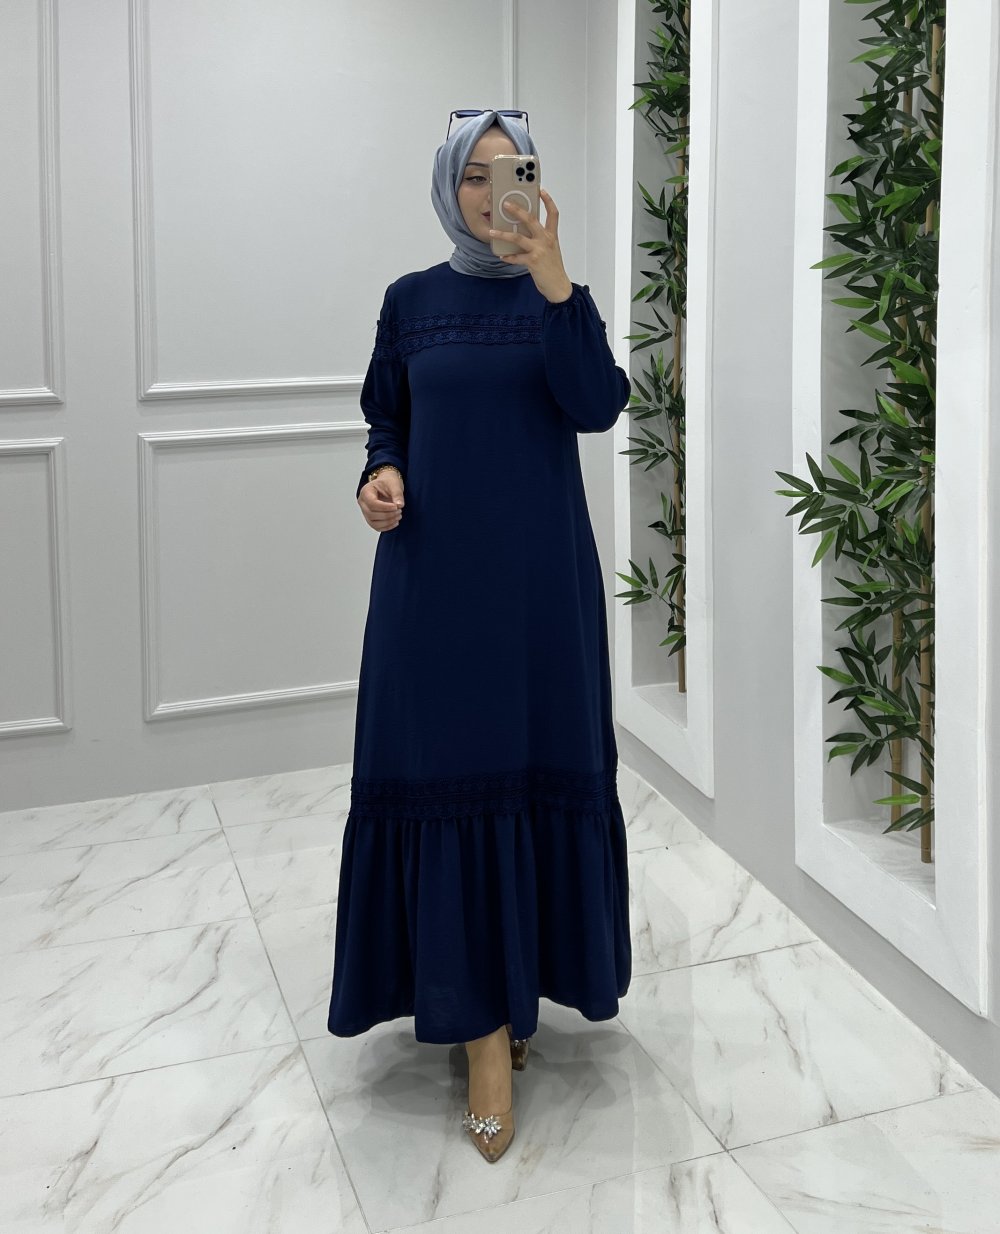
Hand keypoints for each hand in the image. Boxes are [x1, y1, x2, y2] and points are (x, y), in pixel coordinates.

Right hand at [358, 470, 403, 531]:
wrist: (387, 484)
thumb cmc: (388, 482)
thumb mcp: (394, 484)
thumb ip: (397, 494)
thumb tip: (399, 505)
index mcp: (366, 492)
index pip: (372, 503)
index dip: (384, 507)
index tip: (396, 507)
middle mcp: (363, 502)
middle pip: (371, 514)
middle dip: (387, 515)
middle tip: (399, 511)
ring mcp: (365, 511)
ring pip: (373, 523)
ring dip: (387, 522)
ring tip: (398, 516)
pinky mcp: (371, 518)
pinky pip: (376, 527)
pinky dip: (386, 527)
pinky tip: (395, 522)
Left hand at [488, 188, 573, 303]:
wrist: (558, 286)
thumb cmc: (553, 268)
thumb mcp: (550, 249)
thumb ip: (540, 239)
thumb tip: (523, 231)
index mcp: (552, 235)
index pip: (553, 213)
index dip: (548, 200)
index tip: (541, 190)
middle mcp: (546, 240)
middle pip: (531, 219)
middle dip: (517, 210)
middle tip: (505, 203)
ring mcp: (539, 250)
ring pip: (518, 237)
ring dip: (503, 234)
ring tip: (492, 231)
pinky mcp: (533, 261)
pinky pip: (516, 257)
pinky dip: (508, 256)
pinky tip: (502, 255)